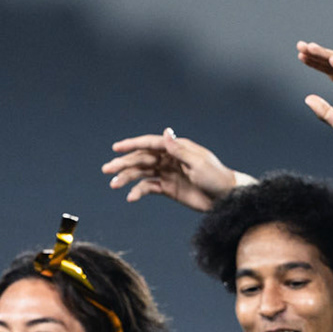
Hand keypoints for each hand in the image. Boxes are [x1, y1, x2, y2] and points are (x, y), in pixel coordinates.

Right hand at [102, 129, 248, 211]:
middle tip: (107, 169)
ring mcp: (168, 173)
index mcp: (176, 148)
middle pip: (141, 159)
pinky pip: (149, 187)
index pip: (150, 144)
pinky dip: (139, 191)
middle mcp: (169, 159)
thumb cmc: (215, 177)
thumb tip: (165, 133)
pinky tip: (130, 197)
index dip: (132, 145)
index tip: (116, 148)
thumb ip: (179, 150)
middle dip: (123, 163)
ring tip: (113, 185)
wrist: (225, 198)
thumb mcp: (197, 162)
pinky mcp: (168, 188)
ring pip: (142, 173)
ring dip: (127, 178)